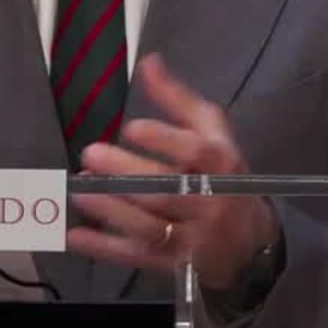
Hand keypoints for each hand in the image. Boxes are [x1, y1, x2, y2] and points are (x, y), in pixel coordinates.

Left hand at [68, 55, 278, 289]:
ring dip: (112, 209)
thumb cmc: (225, 176)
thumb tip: (148, 62)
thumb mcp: (213, 134)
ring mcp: (194, 238)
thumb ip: (179, 101)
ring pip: (150, 226)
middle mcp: (211, 202)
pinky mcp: (175, 264)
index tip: (132, 127)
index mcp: (223, 165)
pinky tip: (75, 236)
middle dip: (127, 174)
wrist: (252, 242)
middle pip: (168, 190)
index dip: (165, 140)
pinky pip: (138, 256)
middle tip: (90, 154)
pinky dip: (106, 248)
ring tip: (79, 191)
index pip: (197, 153)